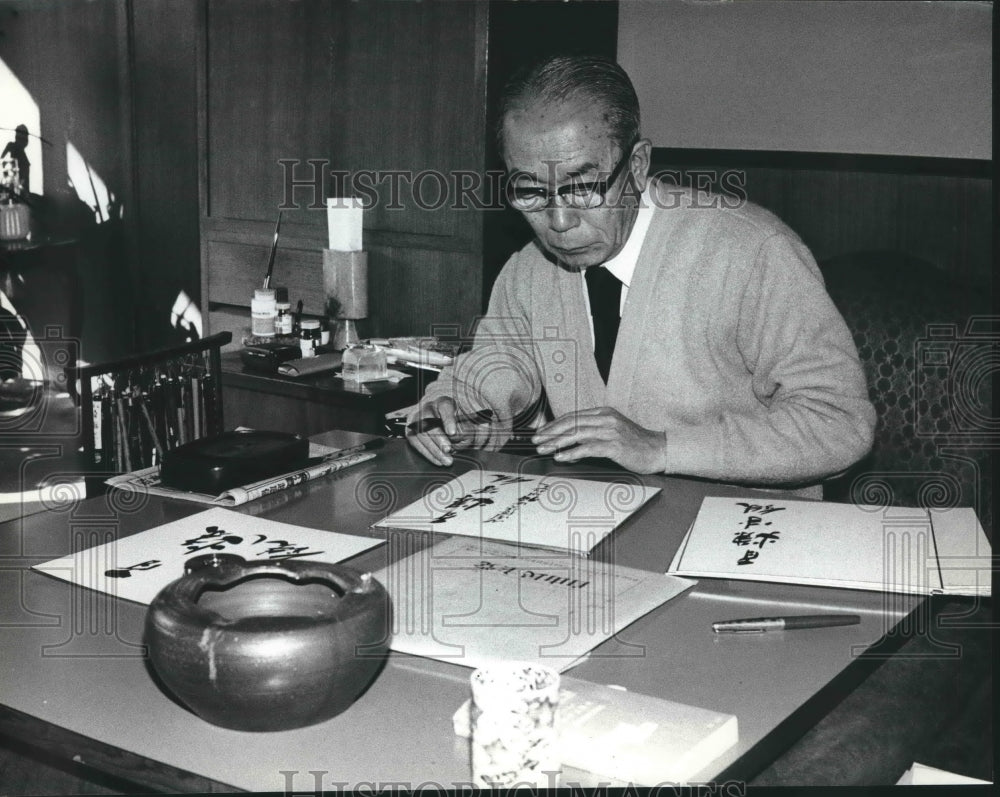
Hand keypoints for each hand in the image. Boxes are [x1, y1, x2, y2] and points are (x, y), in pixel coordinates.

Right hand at [404, 397, 475, 466]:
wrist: (435, 415)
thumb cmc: (452, 419)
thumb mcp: (462, 418)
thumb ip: (465, 427)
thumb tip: (463, 439)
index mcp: (443, 402)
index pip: (445, 407)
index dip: (448, 420)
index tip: (453, 433)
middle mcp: (427, 408)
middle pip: (430, 423)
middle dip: (439, 438)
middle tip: (448, 449)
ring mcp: (416, 420)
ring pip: (422, 435)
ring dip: (434, 450)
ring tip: (446, 460)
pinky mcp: (411, 431)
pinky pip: (417, 444)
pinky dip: (428, 454)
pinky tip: (438, 460)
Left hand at [532, 407, 667, 473]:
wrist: (658, 450)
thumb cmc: (635, 444)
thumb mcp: (611, 433)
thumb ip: (591, 435)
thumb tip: (568, 445)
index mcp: (603, 413)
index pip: (573, 416)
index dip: (554, 425)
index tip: (541, 432)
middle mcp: (606, 419)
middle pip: (571, 423)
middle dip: (551, 432)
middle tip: (536, 440)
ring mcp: (610, 431)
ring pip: (577, 434)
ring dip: (557, 442)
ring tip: (544, 449)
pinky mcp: (615, 445)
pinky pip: (588, 448)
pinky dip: (572, 452)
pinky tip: (562, 456)